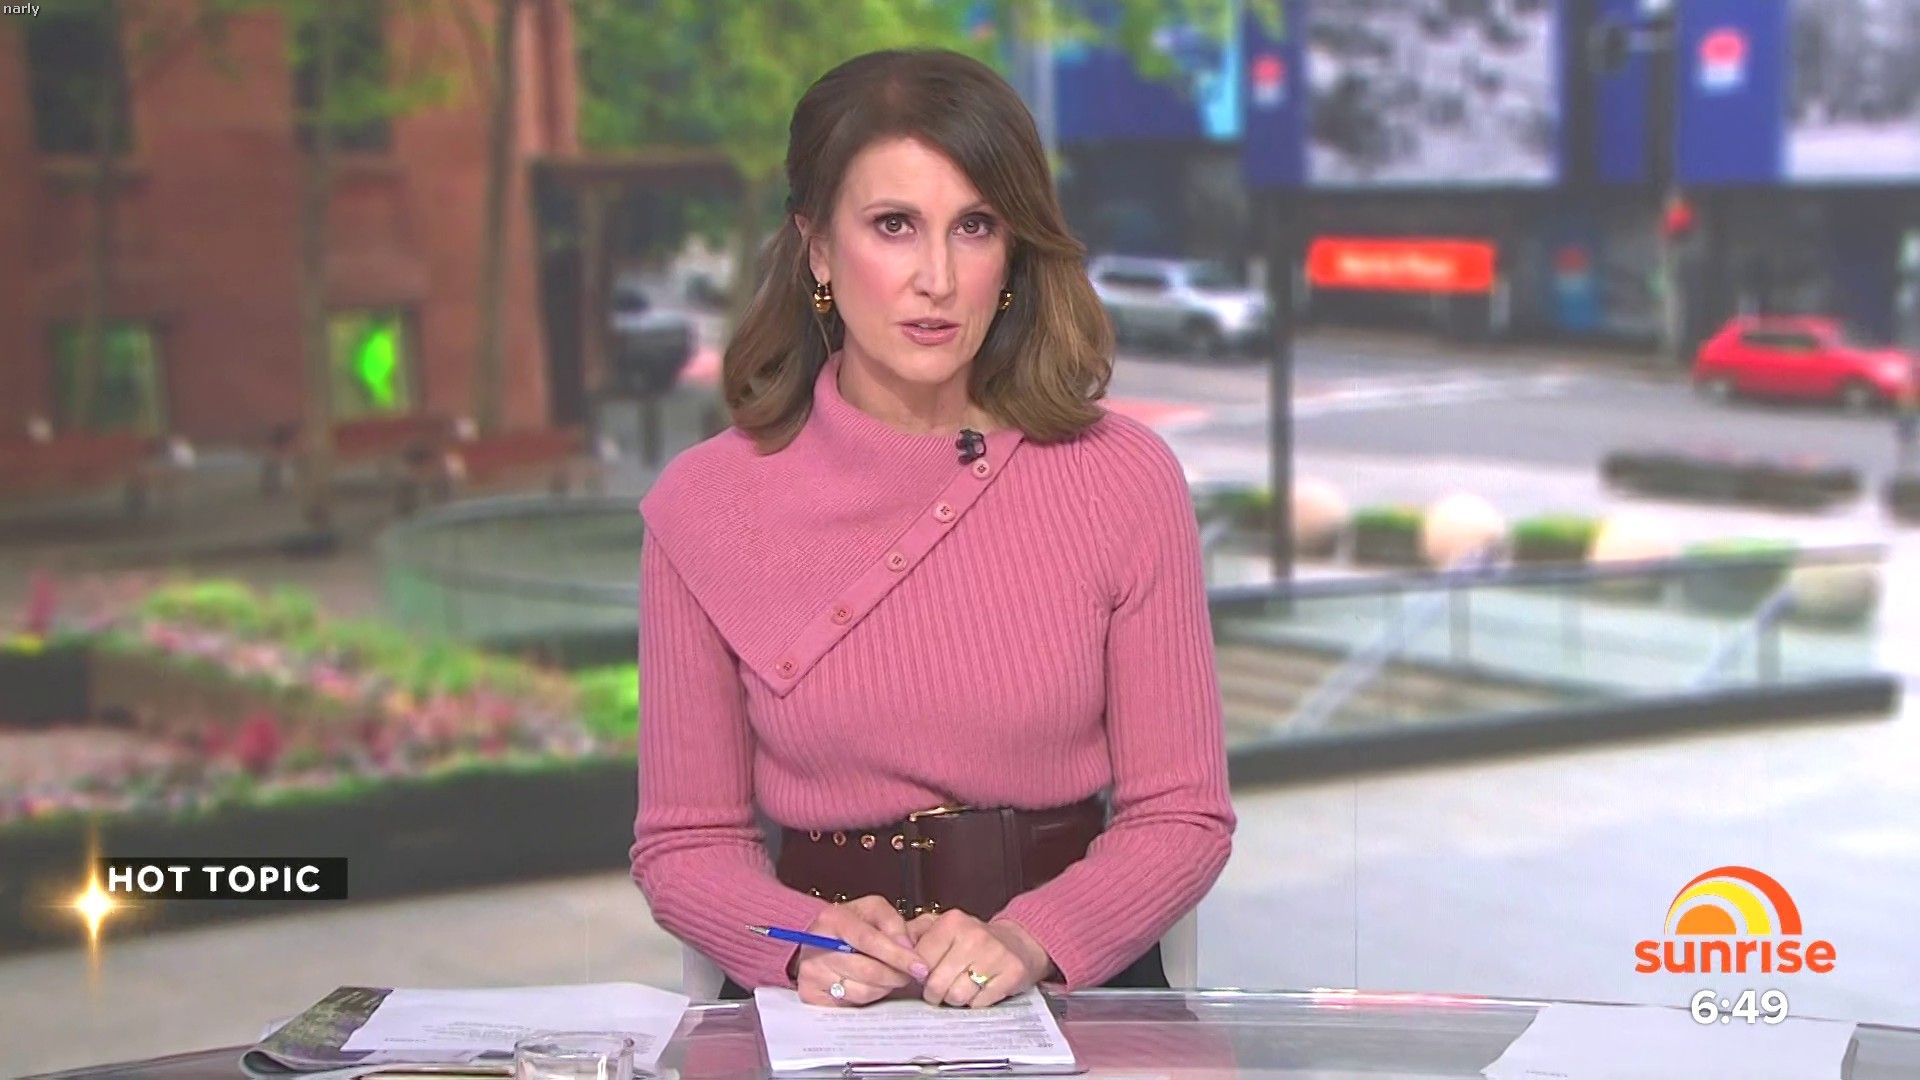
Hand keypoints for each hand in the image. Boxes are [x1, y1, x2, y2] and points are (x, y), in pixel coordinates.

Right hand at [792, 895, 931, 1007]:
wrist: (819, 941)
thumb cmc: (851, 926)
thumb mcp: (872, 913)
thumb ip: (894, 924)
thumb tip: (910, 947)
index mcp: (833, 918)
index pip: (870, 940)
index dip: (898, 955)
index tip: (920, 966)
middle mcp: (817, 945)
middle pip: (868, 970)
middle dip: (896, 974)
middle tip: (911, 974)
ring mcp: (811, 972)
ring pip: (863, 991)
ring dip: (885, 987)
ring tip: (891, 977)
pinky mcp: (810, 994)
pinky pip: (852, 1003)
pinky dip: (870, 996)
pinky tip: (873, 986)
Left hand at [906, 909, 1053, 1007]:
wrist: (1017, 943)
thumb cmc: (972, 940)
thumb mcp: (943, 928)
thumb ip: (914, 934)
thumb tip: (891, 948)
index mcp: (952, 922)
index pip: (919, 962)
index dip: (919, 975)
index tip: (926, 974)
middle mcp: (973, 935)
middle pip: (936, 984)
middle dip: (936, 992)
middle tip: (942, 987)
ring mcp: (995, 954)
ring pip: (957, 997)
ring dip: (956, 999)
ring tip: (961, 986)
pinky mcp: (1012, 973)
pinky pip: (980, 1003)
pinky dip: (976, 1002)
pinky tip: (980, 989)